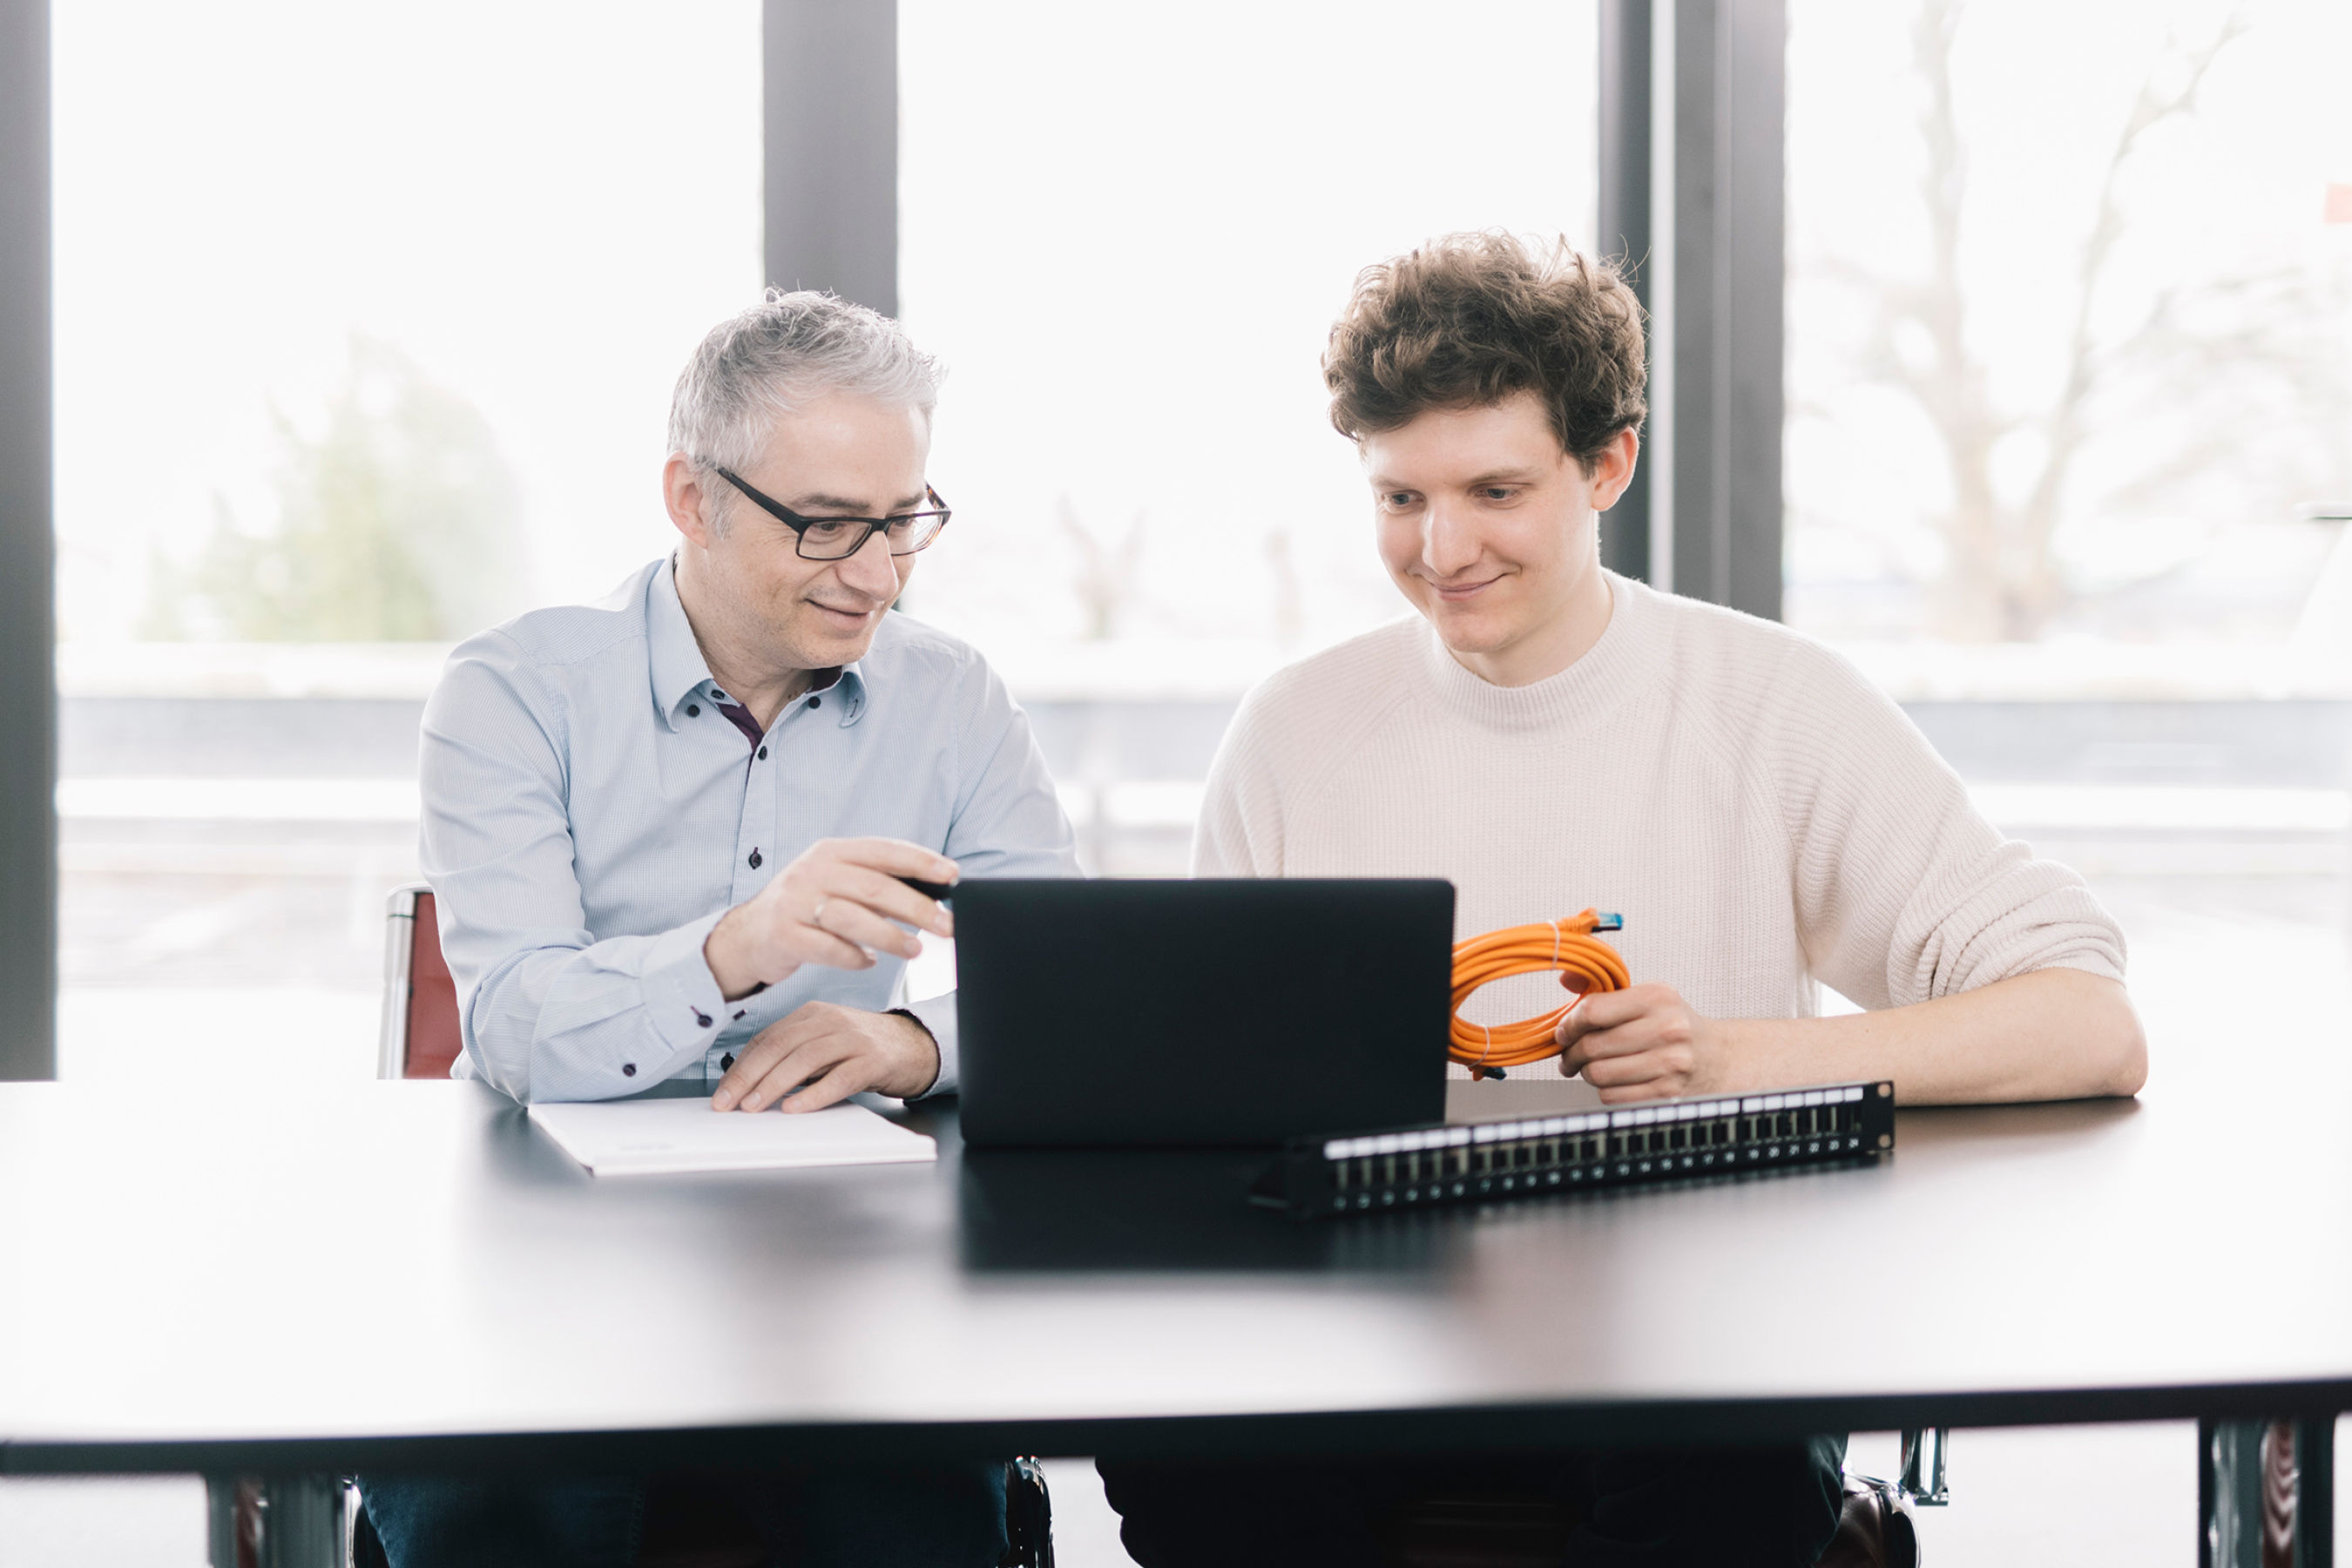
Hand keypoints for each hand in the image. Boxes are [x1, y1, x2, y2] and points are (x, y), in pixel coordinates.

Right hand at [703, 837, 955, 1000]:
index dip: (920, 861)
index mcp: (832, 852)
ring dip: (890, 936)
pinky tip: (866, 962)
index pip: (883, 850)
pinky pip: (829, 949)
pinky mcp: (784, 936)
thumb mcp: (837, 884)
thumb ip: (877, 885)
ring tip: (915, 950)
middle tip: (948, 926)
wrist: (748, 935)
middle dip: (917, 908)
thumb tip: (936, 897)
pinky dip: (853, 958)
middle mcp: (812, 871)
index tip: (953, 875)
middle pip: (874, 887)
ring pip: (852, 918)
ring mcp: (795, 902)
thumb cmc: (807, 908)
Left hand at [710, 1003, 939, 1111]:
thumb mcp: (824, 1042)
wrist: (913, 1046)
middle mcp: (831, 1021)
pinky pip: (840, 1078)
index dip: (741, 1066)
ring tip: (755, 1105)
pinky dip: (814, 1094)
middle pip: (781, 1045)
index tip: (723, 1091)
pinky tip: (796, 1107)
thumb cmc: (862, 1048)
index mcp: (813, 1014)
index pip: (768, 1038)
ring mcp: (854, 1039)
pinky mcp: (874, 1060)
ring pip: (806, 1059)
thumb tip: (750, 1084)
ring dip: (774, 1084)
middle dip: (749, 1076)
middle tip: (729, 1102)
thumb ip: (793, 1055)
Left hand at [1555, 981, 1726, 1102]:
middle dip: (1571, 1054)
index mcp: (1657, 998)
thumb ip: (1605, 989)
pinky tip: (1613, 1081)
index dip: (1569, 1024)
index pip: (1593, 1011)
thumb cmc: (1674, 1026)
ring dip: (1586, 1073)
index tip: (1564, 1032)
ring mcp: (1670, 1064)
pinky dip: (1604, 1090)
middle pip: (1592, 1046)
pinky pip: (1612, 1096)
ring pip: (1598, 1074)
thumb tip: (1566, 977)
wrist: (1716, 1058)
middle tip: (1569, 1055)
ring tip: (1591, 1067)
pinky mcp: (1667, 1093)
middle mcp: (1667, 1029)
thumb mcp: (1647, 997)